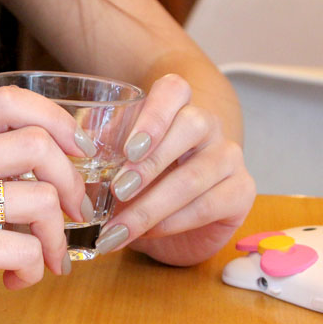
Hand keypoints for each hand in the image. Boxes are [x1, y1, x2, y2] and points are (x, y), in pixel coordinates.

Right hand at [0, 86, 93, 323]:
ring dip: (57, 237)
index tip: (76, 152)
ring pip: (41, 201)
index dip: (56, 119)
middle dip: (72, 183)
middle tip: (74, 213)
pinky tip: (14, 279)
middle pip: (38, 145)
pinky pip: (24, 250)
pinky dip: (34, 270)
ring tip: (43, 258)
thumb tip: (59, 161)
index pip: (9, 100)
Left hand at [94, 74, 255, 265]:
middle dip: (150, 162)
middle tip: (117, 190)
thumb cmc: (143, 186)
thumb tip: (80, 151)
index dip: (154, 114)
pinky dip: (171, 223)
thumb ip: (104, 153)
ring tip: (118, 229)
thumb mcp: (117, 167)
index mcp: (176, 108)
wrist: (176, 226)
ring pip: (195, 175)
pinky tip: (146, 234)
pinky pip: (207, 205)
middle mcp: (208, 126)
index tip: (129, 148)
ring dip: (151, 206)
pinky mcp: (242, 191)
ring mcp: (229, 157)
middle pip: (191, 126)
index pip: (174, 90)